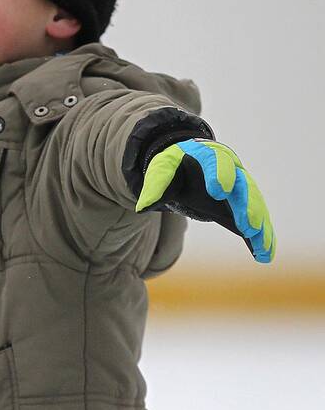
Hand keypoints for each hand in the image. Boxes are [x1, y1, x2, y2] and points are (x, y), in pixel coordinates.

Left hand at [136, 139, 274, 262]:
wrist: (189, 164)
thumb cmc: (176, 166)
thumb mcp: (162, 169)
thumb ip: (155, 184)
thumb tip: (142, 207)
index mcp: (210, 155)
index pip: (216, 162)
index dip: (219, 175)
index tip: (218, 192)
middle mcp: (232, 169)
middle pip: (243, 186)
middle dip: (247, 206)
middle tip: (248, 224)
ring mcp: (243, 187)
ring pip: (254, 205)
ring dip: (259, 224)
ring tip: (260, 243)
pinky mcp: (246, 205)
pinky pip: (257, 220)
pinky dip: (263, 237)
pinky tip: (265, 254)